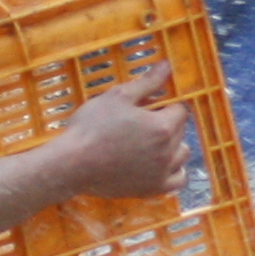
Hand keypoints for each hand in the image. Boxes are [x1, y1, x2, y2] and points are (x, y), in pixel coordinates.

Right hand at [49, 65, 187, 201]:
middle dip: (166, 123)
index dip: (165, 104)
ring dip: (172, 146)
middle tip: (140, 122)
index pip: (180, 109)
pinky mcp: (152, 190)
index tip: (148, 106)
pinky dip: (172, 171)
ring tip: (149, 143)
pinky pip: (176, 180)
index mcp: (163, 127)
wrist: (72, 164)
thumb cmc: (92, 127)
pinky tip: (159, 165)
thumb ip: (147, 82)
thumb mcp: (118, 96)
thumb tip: (167, 65)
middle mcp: (168, 152)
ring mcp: (161, 174)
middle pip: (181, 131)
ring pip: (182, 155)